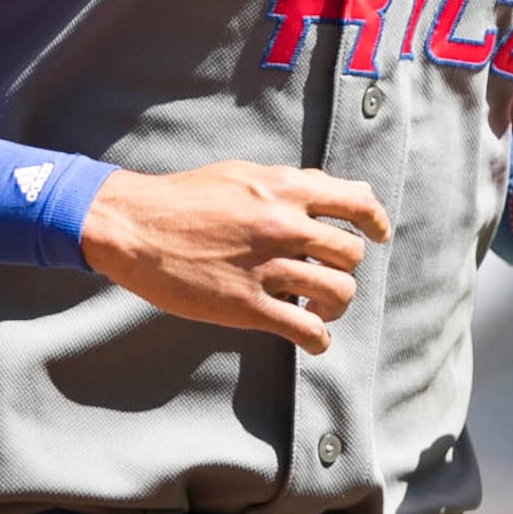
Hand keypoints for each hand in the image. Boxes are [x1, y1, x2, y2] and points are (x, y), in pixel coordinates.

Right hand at [78, 161, 390, 353]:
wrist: (134, 226)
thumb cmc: (185, 197)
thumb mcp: (243, 174)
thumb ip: (294, 184)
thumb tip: (344, 190)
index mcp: (283, 189)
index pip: (356, 201)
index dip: (375, 220)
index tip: (377, 234)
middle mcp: (283, 225)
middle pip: (350, 254)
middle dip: (344, 267)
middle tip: (325, 275)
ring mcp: (267, 267)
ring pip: (338, 292)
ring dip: (334, 305)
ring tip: (317, 308)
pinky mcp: (248, 305)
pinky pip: (308, 330)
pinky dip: (318, 339)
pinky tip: (311, 338)